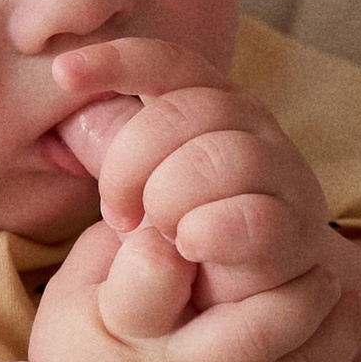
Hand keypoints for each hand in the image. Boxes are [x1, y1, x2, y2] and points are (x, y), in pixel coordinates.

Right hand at [30, 217, 360, 361]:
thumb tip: (167, 186)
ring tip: (359, 305)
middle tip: (321, 266)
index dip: (184, 230)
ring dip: (340, 336)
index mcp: (127, 324)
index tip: (204, 215)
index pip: (159, 268)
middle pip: (255, 331)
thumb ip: (116, 240)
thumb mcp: (72, 295)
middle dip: (301, 291)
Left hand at [53, 33, 334, 324]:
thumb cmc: (188, 239)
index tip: (62, 72)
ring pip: (218, 157)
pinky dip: (209, 232)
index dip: (115, 61)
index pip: (168, 63)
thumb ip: (124, 155)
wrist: (256, 300)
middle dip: (131, 165)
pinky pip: (251, 216)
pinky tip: (190, 248)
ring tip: (162, 236)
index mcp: (215, 104)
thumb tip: (69, 127)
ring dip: (170, 201)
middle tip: (117, 214)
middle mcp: (254, 126)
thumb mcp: (149, 187)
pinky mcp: (299, 229)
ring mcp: (283, 173)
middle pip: (184, 113)